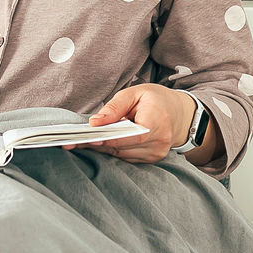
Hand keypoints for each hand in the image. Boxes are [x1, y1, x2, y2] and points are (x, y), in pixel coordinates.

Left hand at [61, 83, 194, 163]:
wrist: (179, 112)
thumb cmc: (155, 99)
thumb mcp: (134, 93)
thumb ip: (114, 108)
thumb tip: (94, 123)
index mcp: (156, 121)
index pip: (129, 135)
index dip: (108, 139)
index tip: (87, 138)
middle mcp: (159, 141)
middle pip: (122, 147)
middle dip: (98, 144)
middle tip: (73, 141)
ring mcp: (157, 153)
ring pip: (122, 154)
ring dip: (103, 148)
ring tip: (82, 141)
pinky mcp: (152, 159)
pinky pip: (127, 158)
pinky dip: (113, 150)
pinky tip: (101, 144)